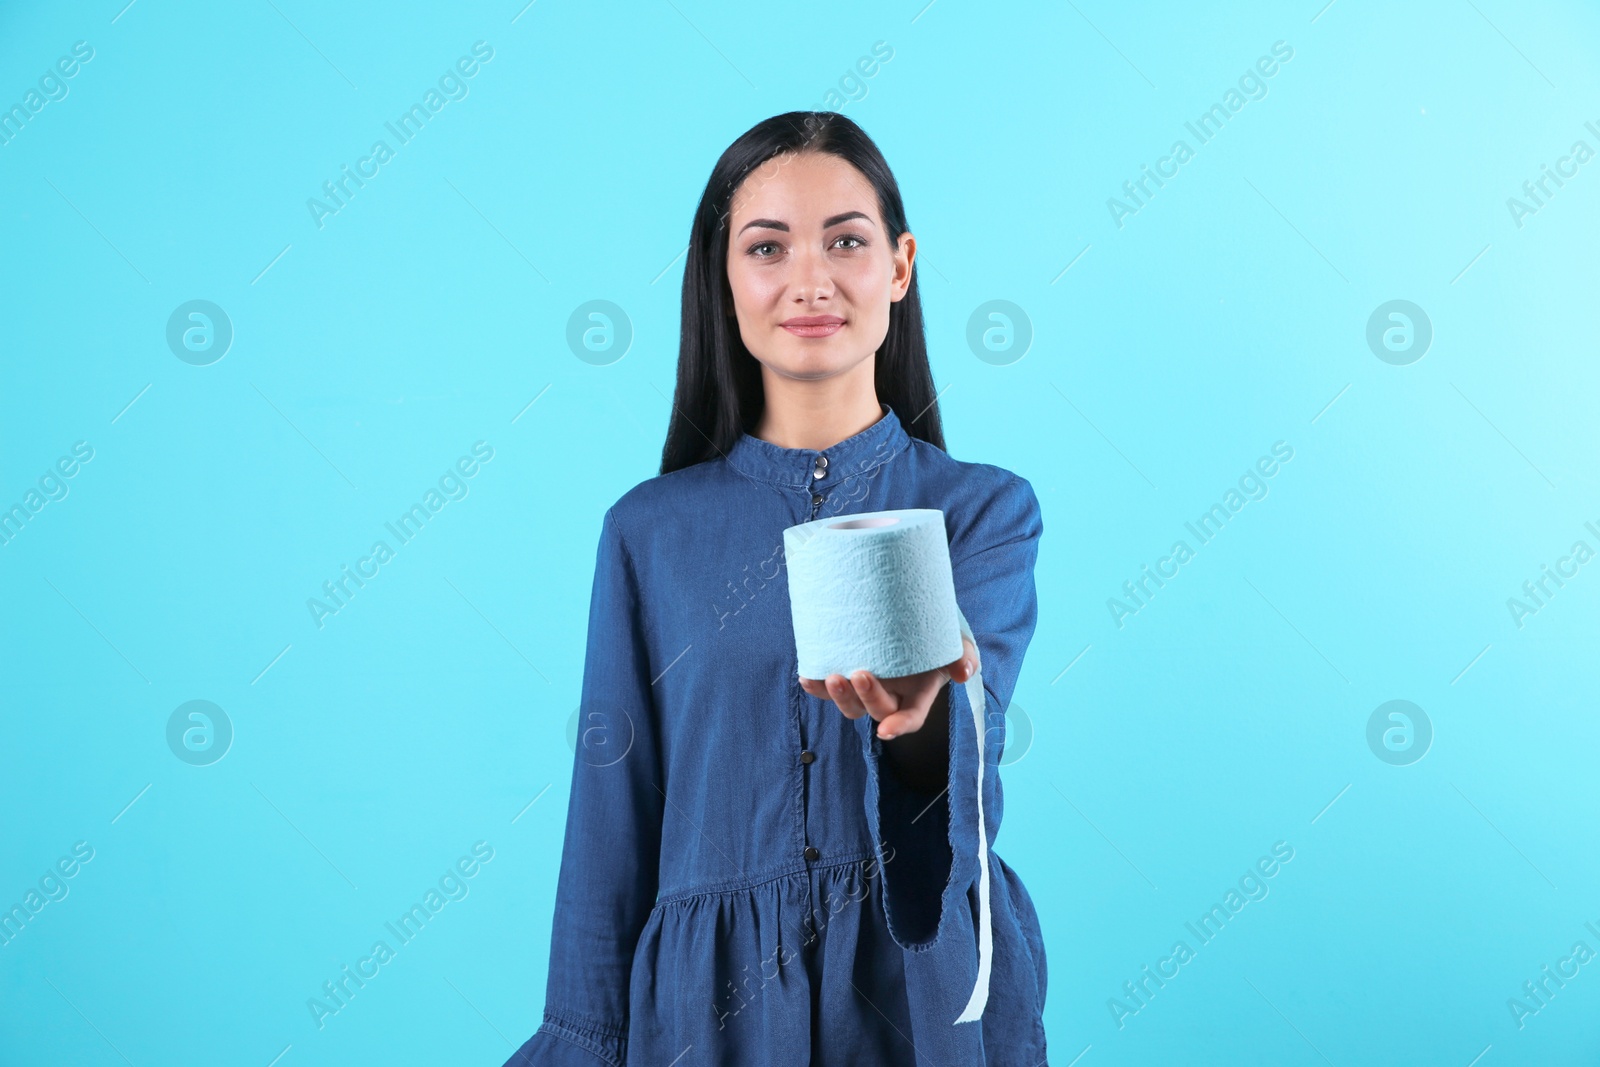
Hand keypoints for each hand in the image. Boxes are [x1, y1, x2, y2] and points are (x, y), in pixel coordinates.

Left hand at [798, 635, 977, 739]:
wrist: (910, 614)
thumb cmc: (937, 633)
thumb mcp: (956, 641)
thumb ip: (964, 656)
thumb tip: (964, 672)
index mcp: (918, 695)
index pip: (910, 718)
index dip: (899, 726)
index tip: (886, 731)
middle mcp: (891, 696)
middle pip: (877, 710)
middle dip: (866, 698)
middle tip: (858, 674)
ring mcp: (868, 687)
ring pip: (851, 705)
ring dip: (838, 696)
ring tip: (831, 677)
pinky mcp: (847, 674)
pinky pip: (829, 687)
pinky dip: (817, 685)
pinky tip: (807, 676)